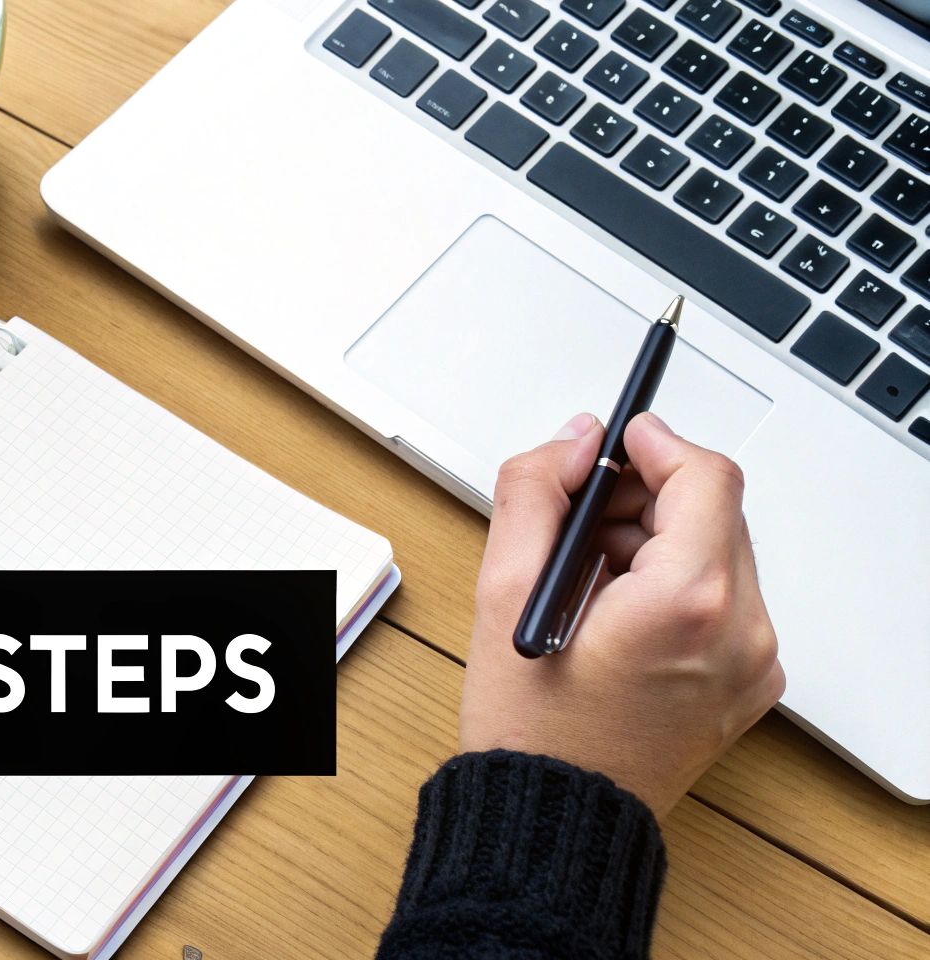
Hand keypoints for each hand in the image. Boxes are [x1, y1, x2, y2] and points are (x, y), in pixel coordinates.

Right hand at [459, 412, 784, 815]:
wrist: (555, 817)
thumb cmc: (530, 726)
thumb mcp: (504, 590)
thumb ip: (536, 491)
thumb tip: (574, 442)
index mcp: (688, 600)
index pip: (705, 476)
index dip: (657, 445)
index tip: (621, 441)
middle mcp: (741, 631)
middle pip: (714, 512)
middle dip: (648, 499)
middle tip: (580, 520)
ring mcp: (753, 663)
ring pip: (720, 555)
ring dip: (659, 542)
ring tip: (589, 579)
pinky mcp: (749, 684)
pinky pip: (725, 603)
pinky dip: (676, 587)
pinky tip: (616, 614)